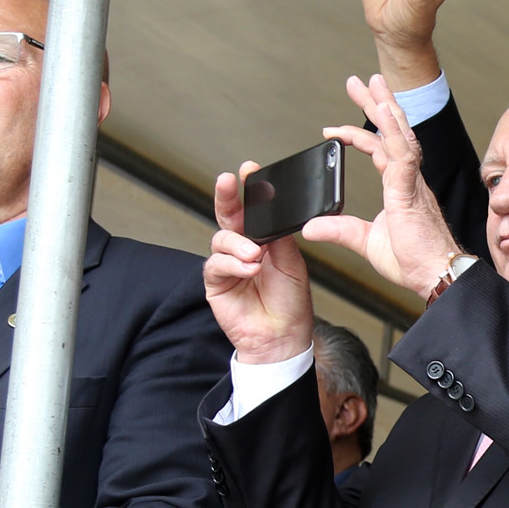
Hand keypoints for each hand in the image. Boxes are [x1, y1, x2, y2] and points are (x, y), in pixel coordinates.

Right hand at [205, 164, 316, 364]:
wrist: (284, 338)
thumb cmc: (290, 303)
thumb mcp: (292, 263)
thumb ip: (279, 238)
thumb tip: (271, 213)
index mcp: (263, 239)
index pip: (253, 209)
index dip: (250, 190)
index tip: (250, 169)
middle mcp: (242, 247)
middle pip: (229, 215)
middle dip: (227, 196)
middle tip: (227, 182)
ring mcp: (227, 264)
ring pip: (221, 239)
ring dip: (238, 244)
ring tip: (255, 255)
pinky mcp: (216, 283)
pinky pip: (216, 265)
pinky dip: (233, 264)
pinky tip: (249, 269)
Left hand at [303, 74, 465, 297]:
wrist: (437, 275)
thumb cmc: (414, 261)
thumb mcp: (364, 242)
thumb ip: (339, 229)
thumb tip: (311, 226)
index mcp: (400, 187)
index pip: (379, 149)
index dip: (359, 134)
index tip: (334, 128)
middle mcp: (408, 179)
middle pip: (392, 131)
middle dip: (377, 104)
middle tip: (362, 81)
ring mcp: (411, 183)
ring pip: (400, 135)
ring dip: (386, 108)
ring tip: (375, 83)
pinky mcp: (411, 193)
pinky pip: (403, 157)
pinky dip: (393, 135)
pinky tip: (384, 117)